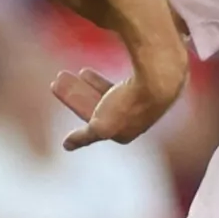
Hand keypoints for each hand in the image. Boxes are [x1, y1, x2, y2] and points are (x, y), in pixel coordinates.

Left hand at [50, 56, 182, 149]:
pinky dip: (104, 79)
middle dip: (79, 93)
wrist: (159, 79)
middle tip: (62, 77)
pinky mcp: (148, 87)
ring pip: (109, 94)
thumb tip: (66, 145)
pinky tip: (92, 72)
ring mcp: (142, 103)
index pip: (94, 122)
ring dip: (90, 84)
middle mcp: (135, 120)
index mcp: (126, 133)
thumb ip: (84, 137)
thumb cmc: (128, 105)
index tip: (59, 89)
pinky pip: (120, 84)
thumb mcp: (101, 126)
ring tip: (78, 72)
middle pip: (99, 106)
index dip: (76, 105)